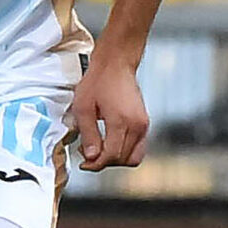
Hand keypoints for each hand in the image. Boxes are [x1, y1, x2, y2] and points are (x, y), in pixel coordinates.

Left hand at [68, 52, 149, 171]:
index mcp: (122, 121)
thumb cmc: (99, 80)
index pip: (112, 155)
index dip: (96, 164)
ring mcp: (143, 125)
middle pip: (123, 159)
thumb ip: (88, 135)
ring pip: (133, 157)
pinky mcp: (144, 123)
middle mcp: (137, 125)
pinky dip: (124, 151)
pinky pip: (137, 148)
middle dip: (104, 162)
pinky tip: (110, 143)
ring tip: (99, 149)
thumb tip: (91, 157)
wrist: (116, 64)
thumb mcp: (84, 107)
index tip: (84, 162)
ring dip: (115, 159)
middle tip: (88, 154)